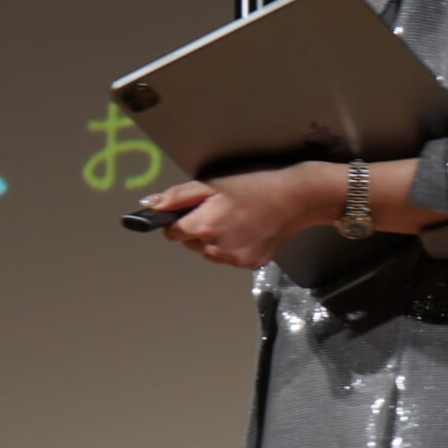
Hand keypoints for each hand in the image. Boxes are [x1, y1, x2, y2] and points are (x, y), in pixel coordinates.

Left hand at [141, 163, 342, 270]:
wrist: (298, 198)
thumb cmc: (257, 185)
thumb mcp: (214, 183)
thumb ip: (178, 196)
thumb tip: (150, 205)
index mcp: (204, 226)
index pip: (172, 232)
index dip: (179, 219)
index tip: (193, 209)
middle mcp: (216, 249)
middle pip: (190, 244)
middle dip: (198, 228)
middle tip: (220, 208)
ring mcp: (234, 260)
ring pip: (209, 253)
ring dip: (215, 239)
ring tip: (236, 218)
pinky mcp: (250, 264)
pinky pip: (229, 258)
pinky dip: (233, 246)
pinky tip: (248, 229)